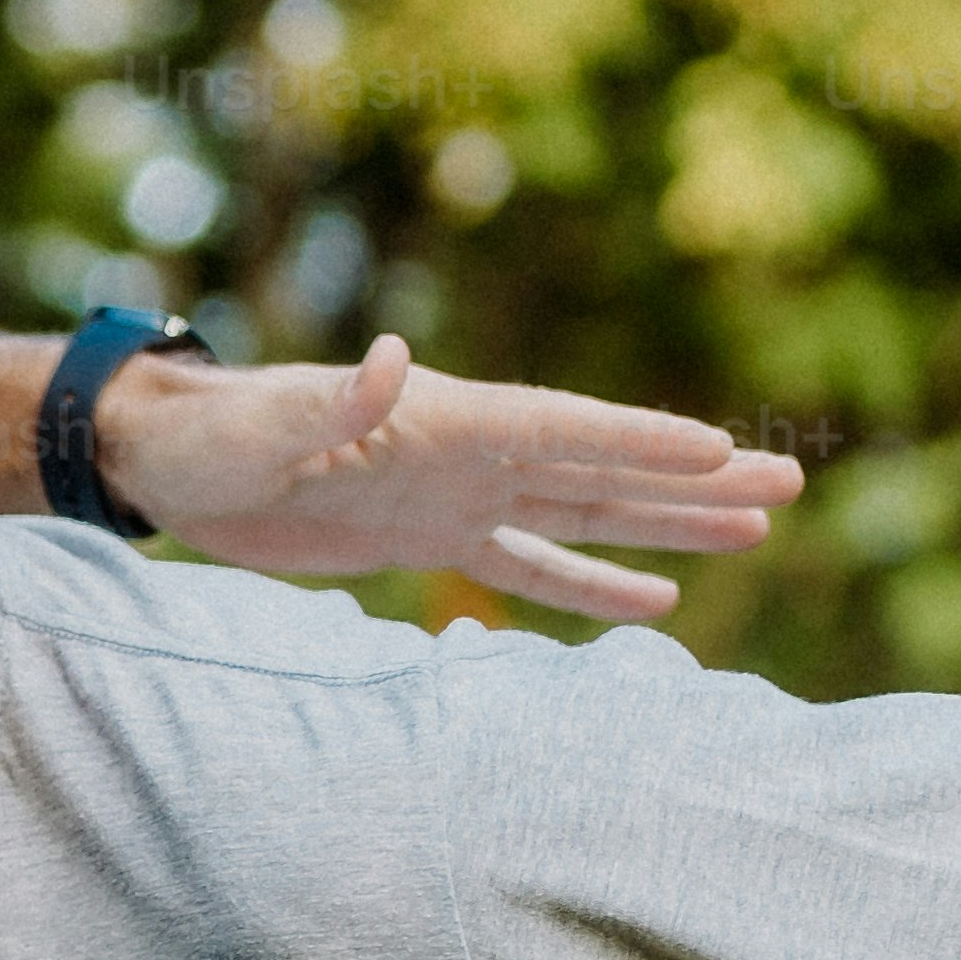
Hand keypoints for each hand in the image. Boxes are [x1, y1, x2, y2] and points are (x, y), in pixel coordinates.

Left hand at [105, 335, 802, 621]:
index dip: (640, 443)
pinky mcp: (431, 540)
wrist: (172, 459)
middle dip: (694, 480)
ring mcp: (458, 496)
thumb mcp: (267, 424)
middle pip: (602, 468)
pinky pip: (528, 566)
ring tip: (759, 529)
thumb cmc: (213, 434)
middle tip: (789, 485)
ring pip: (586, 513)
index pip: (563, 431)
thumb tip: (389, 357)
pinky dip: (591, 583)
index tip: (722, 452)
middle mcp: (469, 451)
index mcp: (445, 419)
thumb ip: (335, 400)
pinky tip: (659, 602)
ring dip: (669, 524)